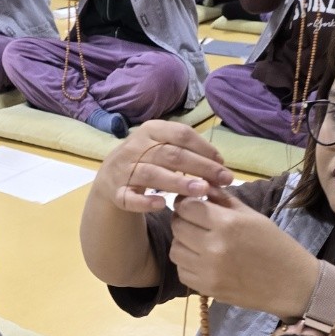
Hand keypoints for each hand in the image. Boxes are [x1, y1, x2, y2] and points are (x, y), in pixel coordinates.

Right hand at [95, 120, 233, 213]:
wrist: (111, 175)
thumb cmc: (148, 159)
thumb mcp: (164, 146)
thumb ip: (188, 151)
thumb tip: (220, 163)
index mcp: (151, 130)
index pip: (181, 134)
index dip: (204, 148)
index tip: (223, 163)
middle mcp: (135, 147)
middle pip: (171, 155)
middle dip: (200, 167)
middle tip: (223, 180)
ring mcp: (124, 170)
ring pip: (152, 174)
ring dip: (178, 182)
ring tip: (201, 191)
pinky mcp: (116, 192)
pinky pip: (129, 198)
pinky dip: (144, 202)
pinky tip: (162, 205)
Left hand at [168, 190, 318, 317]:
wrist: (291, 283)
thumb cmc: (274, 244)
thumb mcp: (251, 216)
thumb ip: (223, 200)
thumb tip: (200, 186)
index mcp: (228, 224)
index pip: (187, 206)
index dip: (186, 202)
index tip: (191, 203)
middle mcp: (214, 247)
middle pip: (177, 226)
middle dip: (183, 220)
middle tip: (194, 221)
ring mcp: (208, 270)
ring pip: (175, 249)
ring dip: (183, 242)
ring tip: (198, 241)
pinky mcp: (207, 289)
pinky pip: (182, 271)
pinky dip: (187, 264)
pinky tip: (202, 260)